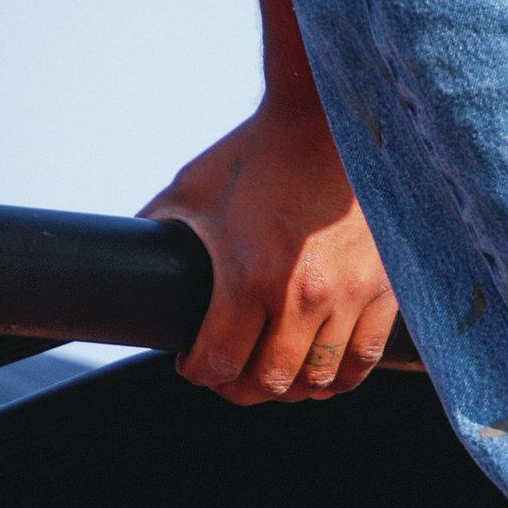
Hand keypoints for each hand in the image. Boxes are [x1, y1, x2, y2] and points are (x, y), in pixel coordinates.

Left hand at [141, 104, 396, 404]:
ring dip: (291, 388)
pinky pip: (362, 360)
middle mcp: (303, 296)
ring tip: (275, 373)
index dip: (199, 373)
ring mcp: (349, 295)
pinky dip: (338, 377)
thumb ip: (162, 228)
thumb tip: (122, 253)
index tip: (193, 364)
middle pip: (269, 384)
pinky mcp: (385, 289)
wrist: (331, 119)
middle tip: (230, 375)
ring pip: (318, 381)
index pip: (219, 364)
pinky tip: (320, 371)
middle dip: (240, 388)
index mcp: (251, 277)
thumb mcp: (195, 187)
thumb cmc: (261, 151)